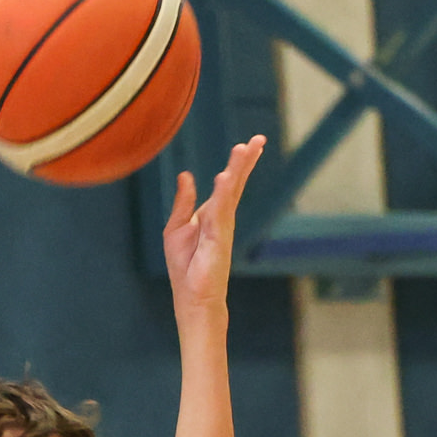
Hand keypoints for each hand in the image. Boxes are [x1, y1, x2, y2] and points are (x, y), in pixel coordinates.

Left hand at [159, 135, 264, 317]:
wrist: (193, 296)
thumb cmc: (186, 267)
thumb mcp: (177, 227)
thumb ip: (183, 202)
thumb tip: (187, 175)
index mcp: (212, 213)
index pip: (228, 184)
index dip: (238, 164)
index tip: (248, 145)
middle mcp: (222, 217)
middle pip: (236, 182)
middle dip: (246, 161)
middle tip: (259, 139)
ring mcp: (222, 226)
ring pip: (232, 191)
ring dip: (238, 169)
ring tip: (245, 148)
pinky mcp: (218, 237)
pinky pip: (221, 209)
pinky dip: (224, 192)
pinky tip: (226, 176)